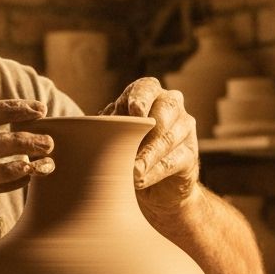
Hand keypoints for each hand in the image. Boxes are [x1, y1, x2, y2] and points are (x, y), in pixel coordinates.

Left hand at [101, 77, 199, 214]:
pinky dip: (155, 172)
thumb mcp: (112, 136)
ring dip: (149, 155)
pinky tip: (140, 180)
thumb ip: (105, 128)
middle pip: (166, 109)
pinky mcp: (190, 154)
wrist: (153, 186)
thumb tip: (84, 129)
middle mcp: (170, 106)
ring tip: (133, 172)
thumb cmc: (126, 151)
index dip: (141, 97)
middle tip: (132, 142)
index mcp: (149, 94)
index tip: (134, 111)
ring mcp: (184, 128)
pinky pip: (174, 160)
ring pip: (169, 138)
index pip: (146, 87)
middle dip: (149, 128)